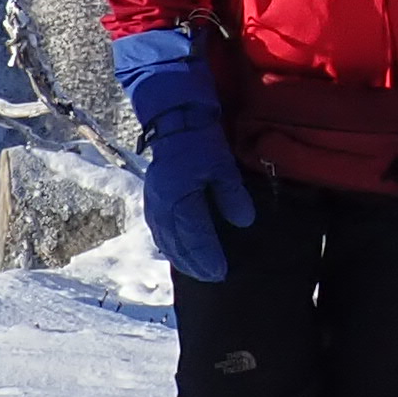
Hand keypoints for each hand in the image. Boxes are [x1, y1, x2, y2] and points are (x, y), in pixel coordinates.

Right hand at [113, 29, 256, 283]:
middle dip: (195, 264)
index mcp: (180, 198)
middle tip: (212, 278)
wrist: (175, 118)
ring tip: (196, 270)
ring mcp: (155, 202)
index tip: (222, 273)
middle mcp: (163, 205)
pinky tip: (177, 250)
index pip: (195, 237)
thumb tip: (244, 222)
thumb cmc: (201, 141)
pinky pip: (159, 229)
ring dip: (181, 256)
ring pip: (166, 239)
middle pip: (178, 244)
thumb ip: (232, 196)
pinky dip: (169, 243)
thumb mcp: (223, 166)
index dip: (209, 258)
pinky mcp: (153, 198)